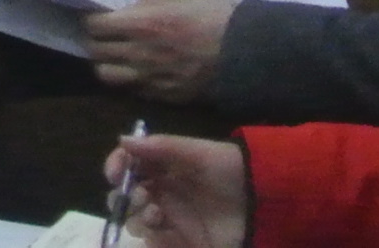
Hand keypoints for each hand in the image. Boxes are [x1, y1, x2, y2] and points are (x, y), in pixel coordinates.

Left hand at [86, 0, 238, 98]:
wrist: (247, 52)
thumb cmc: (214, 15)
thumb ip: (146, 2)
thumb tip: (125, 12)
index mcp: (141, 24)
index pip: (95, 26)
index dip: (94, 21)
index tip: (101, 19)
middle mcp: (139, 54)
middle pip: (96, 52)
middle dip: (97, 42)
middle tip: (107, 37)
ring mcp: (151, 78)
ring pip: (108, 76)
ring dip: (108, 64)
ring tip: (118, 57)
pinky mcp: (165, 96)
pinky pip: (133, 90)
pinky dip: (130, 81)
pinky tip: (140, 71)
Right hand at [110, 131, 249, 247]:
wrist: (265, 204)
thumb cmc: (229, 172)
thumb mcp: (197, 153)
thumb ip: (160, 147)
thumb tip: (121, 140)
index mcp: (164, 166)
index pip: (128, 164)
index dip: (116, 167)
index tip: (114, 175)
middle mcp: (163, 191)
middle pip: (126, 196)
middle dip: (124, 198)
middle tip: (143, 199)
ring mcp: (172, 218)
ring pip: (136, 221)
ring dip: (138, 219)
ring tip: (157, 217)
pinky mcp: (183, 240)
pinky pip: (156, 242)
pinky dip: (154, 240)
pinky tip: (166, 234)